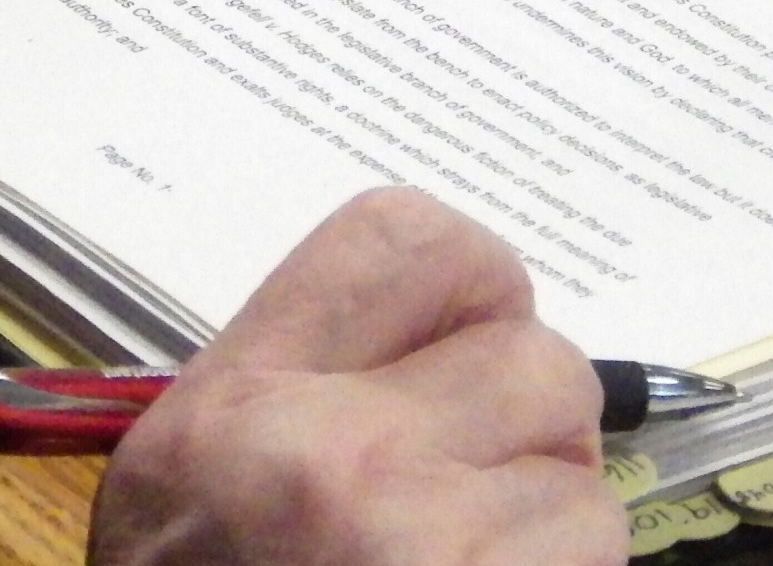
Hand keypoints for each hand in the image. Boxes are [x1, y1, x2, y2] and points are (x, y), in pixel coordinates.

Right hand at [90, 188, 624, 565]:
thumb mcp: (185, 496)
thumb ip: (301, 395)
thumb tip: (455, 345)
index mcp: (237, 410)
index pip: (409, 238)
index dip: (472, 287)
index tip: (469, 347)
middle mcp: (327, 462)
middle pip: (536, 362)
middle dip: (527, 438)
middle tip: (464, 506)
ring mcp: (422, 553)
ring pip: (587, 488)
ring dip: (549, 543)